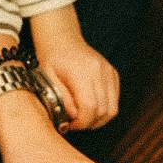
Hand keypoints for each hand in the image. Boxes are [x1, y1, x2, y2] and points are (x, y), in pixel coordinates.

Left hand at [31, 5, 119, 129]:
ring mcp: (109, 72)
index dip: (81, 122)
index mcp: (82, 72)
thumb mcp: (47, 78)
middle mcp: (100, 71)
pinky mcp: (113, 74)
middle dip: (89, 123)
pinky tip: (91, 107)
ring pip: (112, 109)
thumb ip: (61, 98)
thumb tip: (74, 116)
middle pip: (103, 110)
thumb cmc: (52, 57)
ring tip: (83, 117)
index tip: (71, 124)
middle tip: (76, 123)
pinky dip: (105, 109)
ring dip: (99, 119)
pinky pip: (115, 100)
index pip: (90, 106)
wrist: (62, 38)